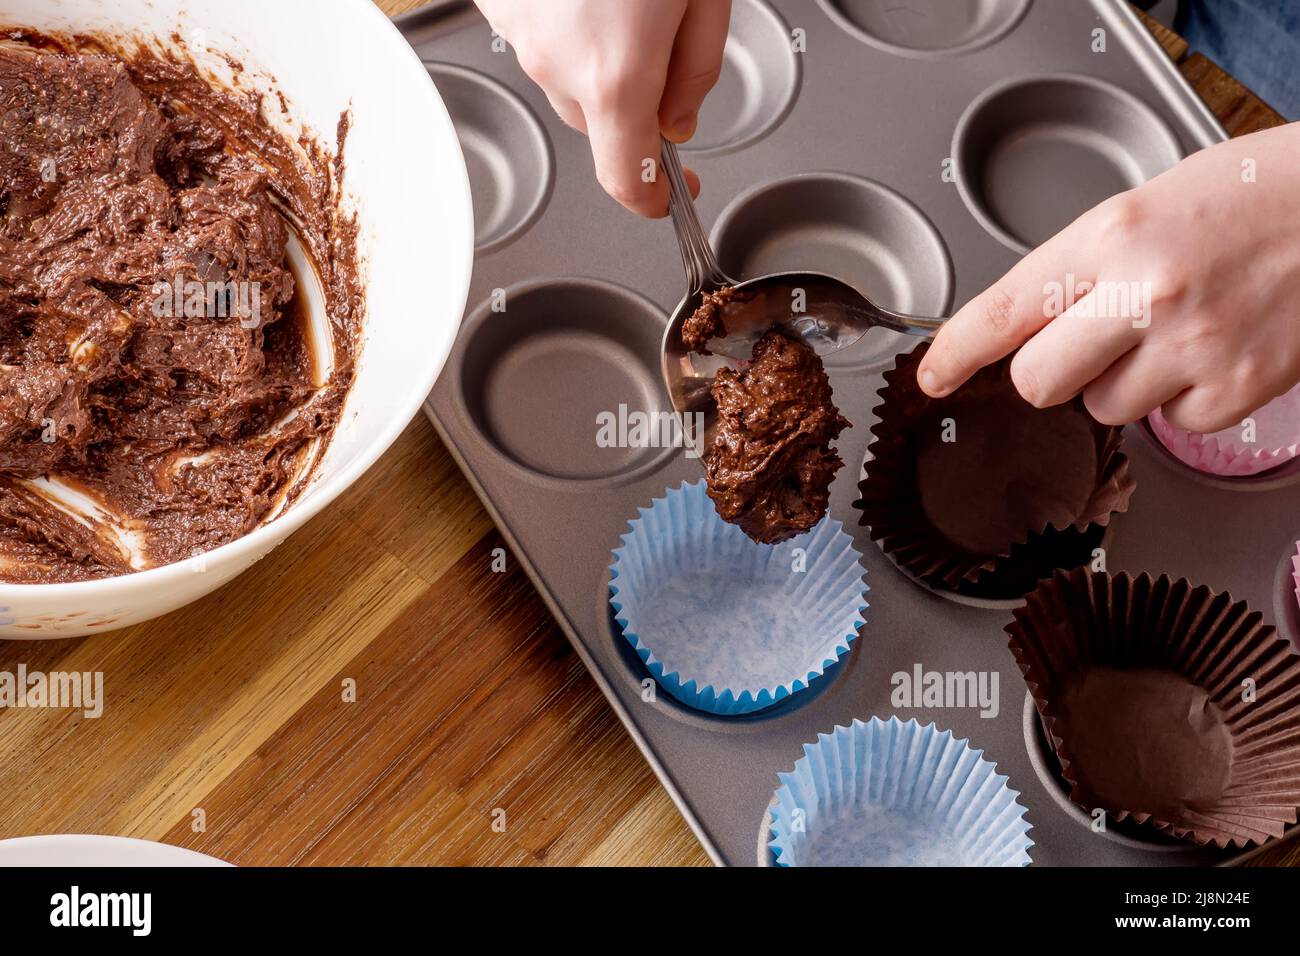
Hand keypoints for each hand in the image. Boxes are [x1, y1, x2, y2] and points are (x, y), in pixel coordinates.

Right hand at [474, 0, 730, 216]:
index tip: (673, 192)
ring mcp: (520, 35)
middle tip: (663, 41)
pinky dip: (564, 25)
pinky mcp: (498, 6)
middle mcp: (557, 65)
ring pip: (565, 79)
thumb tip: (679, 119)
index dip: (654, 198)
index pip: (627, 180)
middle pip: (600, 124)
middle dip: (634, 104)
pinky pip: (538, 39)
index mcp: (616, 74)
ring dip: (596, 58)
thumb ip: (697, 70)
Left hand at [917, 122, 1299, 433]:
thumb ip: (1081, 267)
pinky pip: (1171, 424)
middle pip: (1038, 384)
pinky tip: (1215, 349)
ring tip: (1175, 331)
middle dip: (1049, 373)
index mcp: (1112, 237)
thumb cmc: (1255, 197)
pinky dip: (1185, 397)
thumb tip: (1026, 323)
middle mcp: (1145, 294)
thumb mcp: (1146, 209)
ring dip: (1124, 383)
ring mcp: (1193, 348)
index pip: (1003, 312)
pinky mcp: (1236, 390)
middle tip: (1088, 343)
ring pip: (1103, 409)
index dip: (954, 353)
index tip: (934, 376)